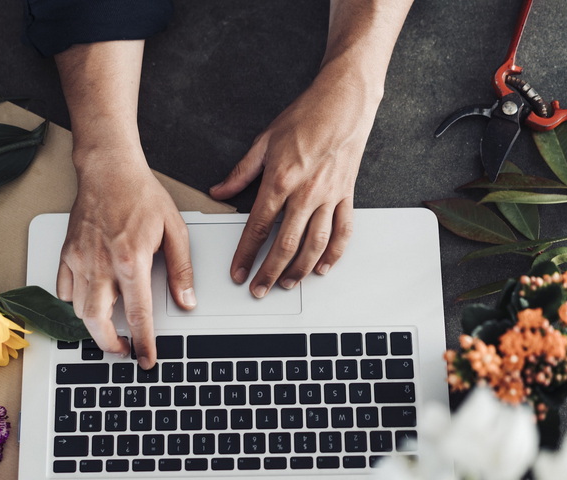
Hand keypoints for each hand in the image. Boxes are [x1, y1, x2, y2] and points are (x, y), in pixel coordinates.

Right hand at [57, 157, 195, 368]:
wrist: (109, 168)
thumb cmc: (141, 194)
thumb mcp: (175, 230)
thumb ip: (181, 270)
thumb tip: (187, 300)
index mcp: (131, 261)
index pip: (138, 315)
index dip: (144, 343)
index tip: (147, 359)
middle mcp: (102, 264)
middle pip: (98, 321)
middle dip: (109, 345)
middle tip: (123, 350)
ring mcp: (80, 259)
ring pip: (79, 309)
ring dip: (94, 326)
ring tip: (109, 330)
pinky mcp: (67, 252)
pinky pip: (64, 288)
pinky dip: (74, 301)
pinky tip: (89, 301)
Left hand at [210, 71, 376, 296]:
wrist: (344, 103)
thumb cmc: (306, 117)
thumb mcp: (264, 141)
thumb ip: (241, 172)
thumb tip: (219, 190)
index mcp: (281, 180)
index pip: (258, 227)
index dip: (245, 254)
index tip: (237, 271)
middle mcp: (306, 193)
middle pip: (286, 244)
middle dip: (270, 272)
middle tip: (259, 288)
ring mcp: (329, 197)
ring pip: (315, 244)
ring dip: (300, 270)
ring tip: (287, 283)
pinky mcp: (346, 196)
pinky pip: (343, 231)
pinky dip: (335, 254)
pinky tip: (323, 267)